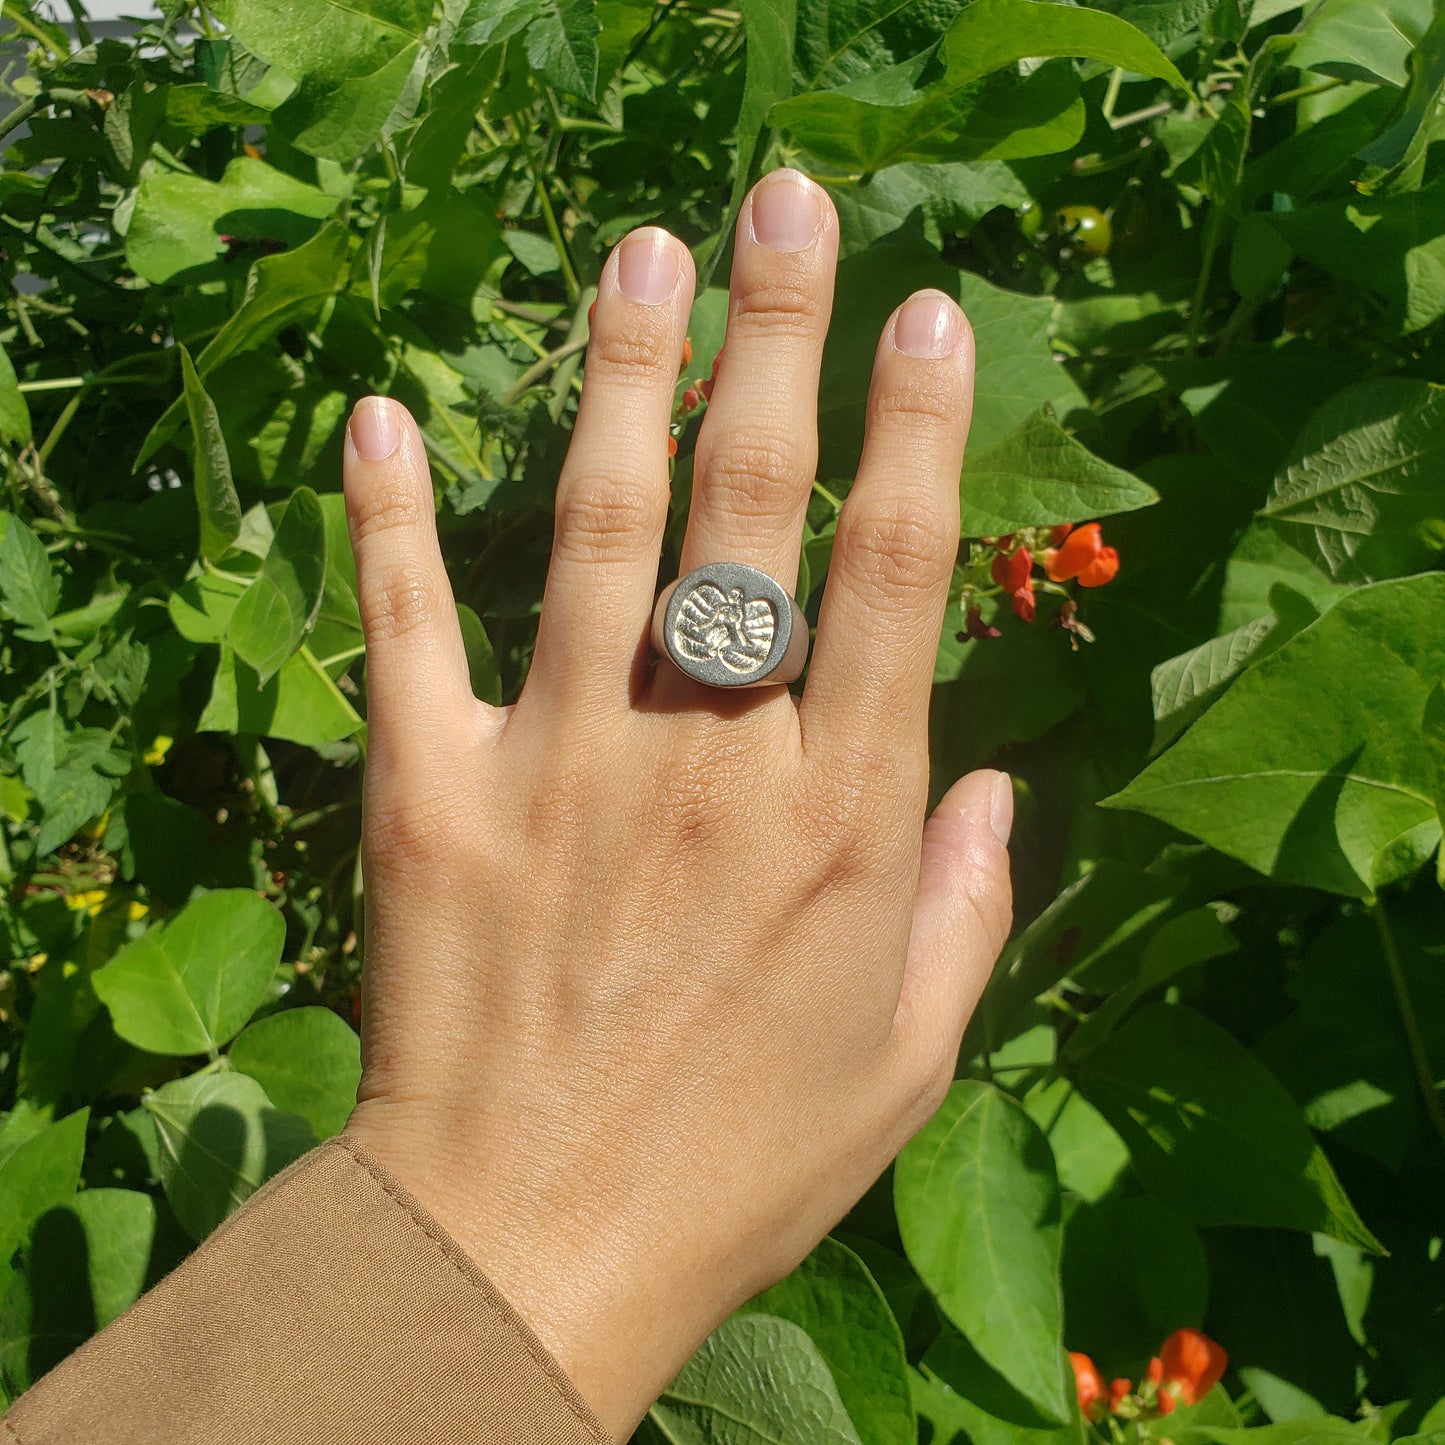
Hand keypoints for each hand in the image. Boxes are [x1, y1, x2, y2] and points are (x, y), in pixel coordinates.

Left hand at [340, 168, 1011, 1437]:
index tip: (925, 315)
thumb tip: (1005, 782)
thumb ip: (966, 908)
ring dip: (624, 376)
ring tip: (644, 255)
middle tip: (786, 205)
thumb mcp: (905, 1060)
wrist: (525, 1252)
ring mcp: (561, 763)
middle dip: (778, 339)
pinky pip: (406, 627)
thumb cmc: (736, 1167)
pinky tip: (377, 416)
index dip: (916, 431)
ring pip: (600, 527)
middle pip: (753, 507)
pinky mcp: (432, 794)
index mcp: (838, 821)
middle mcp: (708, 762)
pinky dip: (386, 519)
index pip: (891, 576)